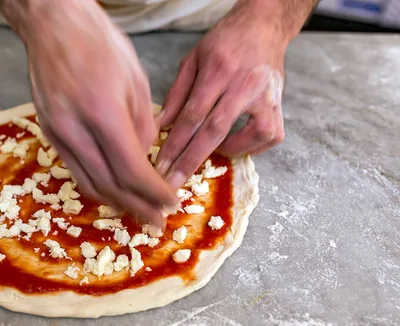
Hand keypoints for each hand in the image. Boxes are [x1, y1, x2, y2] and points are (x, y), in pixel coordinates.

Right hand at [14, 0, 175, 224]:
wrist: (52, 24)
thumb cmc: (99, 43)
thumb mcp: (135, 80)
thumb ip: (143, 126)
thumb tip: (146, 159)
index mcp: (102, 113)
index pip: (132, 170)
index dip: (154, 193)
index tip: (172, 204)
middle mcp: (75, 130)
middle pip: (110, 186)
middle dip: (138, 208)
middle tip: (158, 222)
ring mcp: (58, 134)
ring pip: (89, 184)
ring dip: (116, 203)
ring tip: (138, 213)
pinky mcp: (50, 133)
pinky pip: (76, 170)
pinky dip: (98, 186)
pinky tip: (113, 191)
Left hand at [155, 10, 286, 187]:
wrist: (264, 26)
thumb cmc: (225, 42)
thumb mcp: (193, 59)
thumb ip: (177, 94)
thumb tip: (161, 126)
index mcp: (218, 70)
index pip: (193, 115)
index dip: (176, 144)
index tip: (161, 165)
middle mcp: (245, 84)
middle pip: (215, 130)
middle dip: (191, 160)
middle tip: (174, 182)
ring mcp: (267, 95)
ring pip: (250, 135)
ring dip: (228, 152)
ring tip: (210, 155)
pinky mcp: (280, 104)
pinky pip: (269, 136)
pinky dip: (252, 147)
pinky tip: (236, 146)